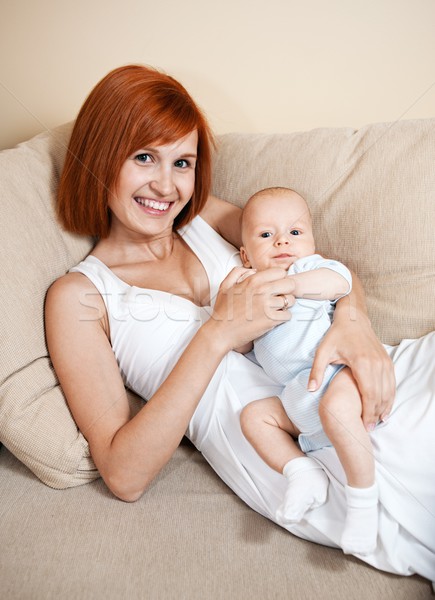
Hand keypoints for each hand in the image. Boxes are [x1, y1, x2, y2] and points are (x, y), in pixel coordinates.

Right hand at [208, 267, 295, 351]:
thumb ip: (237, 272)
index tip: (275, 286)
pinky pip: (288, 315)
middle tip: (279, 296)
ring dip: (286, 305)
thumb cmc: (222, 310)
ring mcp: (267, 305)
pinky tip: (274, 318)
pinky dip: (283, 317)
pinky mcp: (270, 320)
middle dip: (287, 290)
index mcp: (253, 280)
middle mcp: (262, 290)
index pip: (280, 272)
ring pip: (290, 300)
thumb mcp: (225, 286)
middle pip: (290, 284)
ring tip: (277, 308)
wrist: (220, 332)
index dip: (279, 278)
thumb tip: (253, 271)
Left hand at [309, 311, 394, 430]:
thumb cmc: (336, 335)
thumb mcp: (322, 351)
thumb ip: (317, 370)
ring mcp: (384, 362)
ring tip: (377, 422)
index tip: (363, 426)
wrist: (353, 318)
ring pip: (389, 390)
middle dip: (375, 414)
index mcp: (362, 363)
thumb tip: (310, 389)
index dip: (367, 412)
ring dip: (384, 408)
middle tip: (369, 429)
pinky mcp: (387, 361)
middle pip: (380, 395)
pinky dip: (390, 397)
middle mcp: (377, 363)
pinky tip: (385, 408)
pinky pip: (392, 383)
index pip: (369, 394)